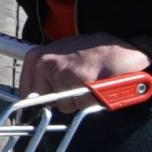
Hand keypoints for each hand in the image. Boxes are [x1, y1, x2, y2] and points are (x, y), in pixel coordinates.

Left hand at [19, 33, 151, 111]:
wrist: (125, 46)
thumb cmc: (96, 50)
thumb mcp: (64, 53)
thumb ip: (49, 70)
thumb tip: (36, 92)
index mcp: (37, 57)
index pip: (26, 91)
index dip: (42, 97)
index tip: (52, 96)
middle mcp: (46, 65)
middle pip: (46, 101)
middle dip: (63, 98)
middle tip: (80, 84)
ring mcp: (63, 74)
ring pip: (65, 106)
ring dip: (79, 100)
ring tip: (91, 83)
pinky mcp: (81, 83)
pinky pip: (82, 105)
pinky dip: (92, 101)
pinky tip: (99, 87)